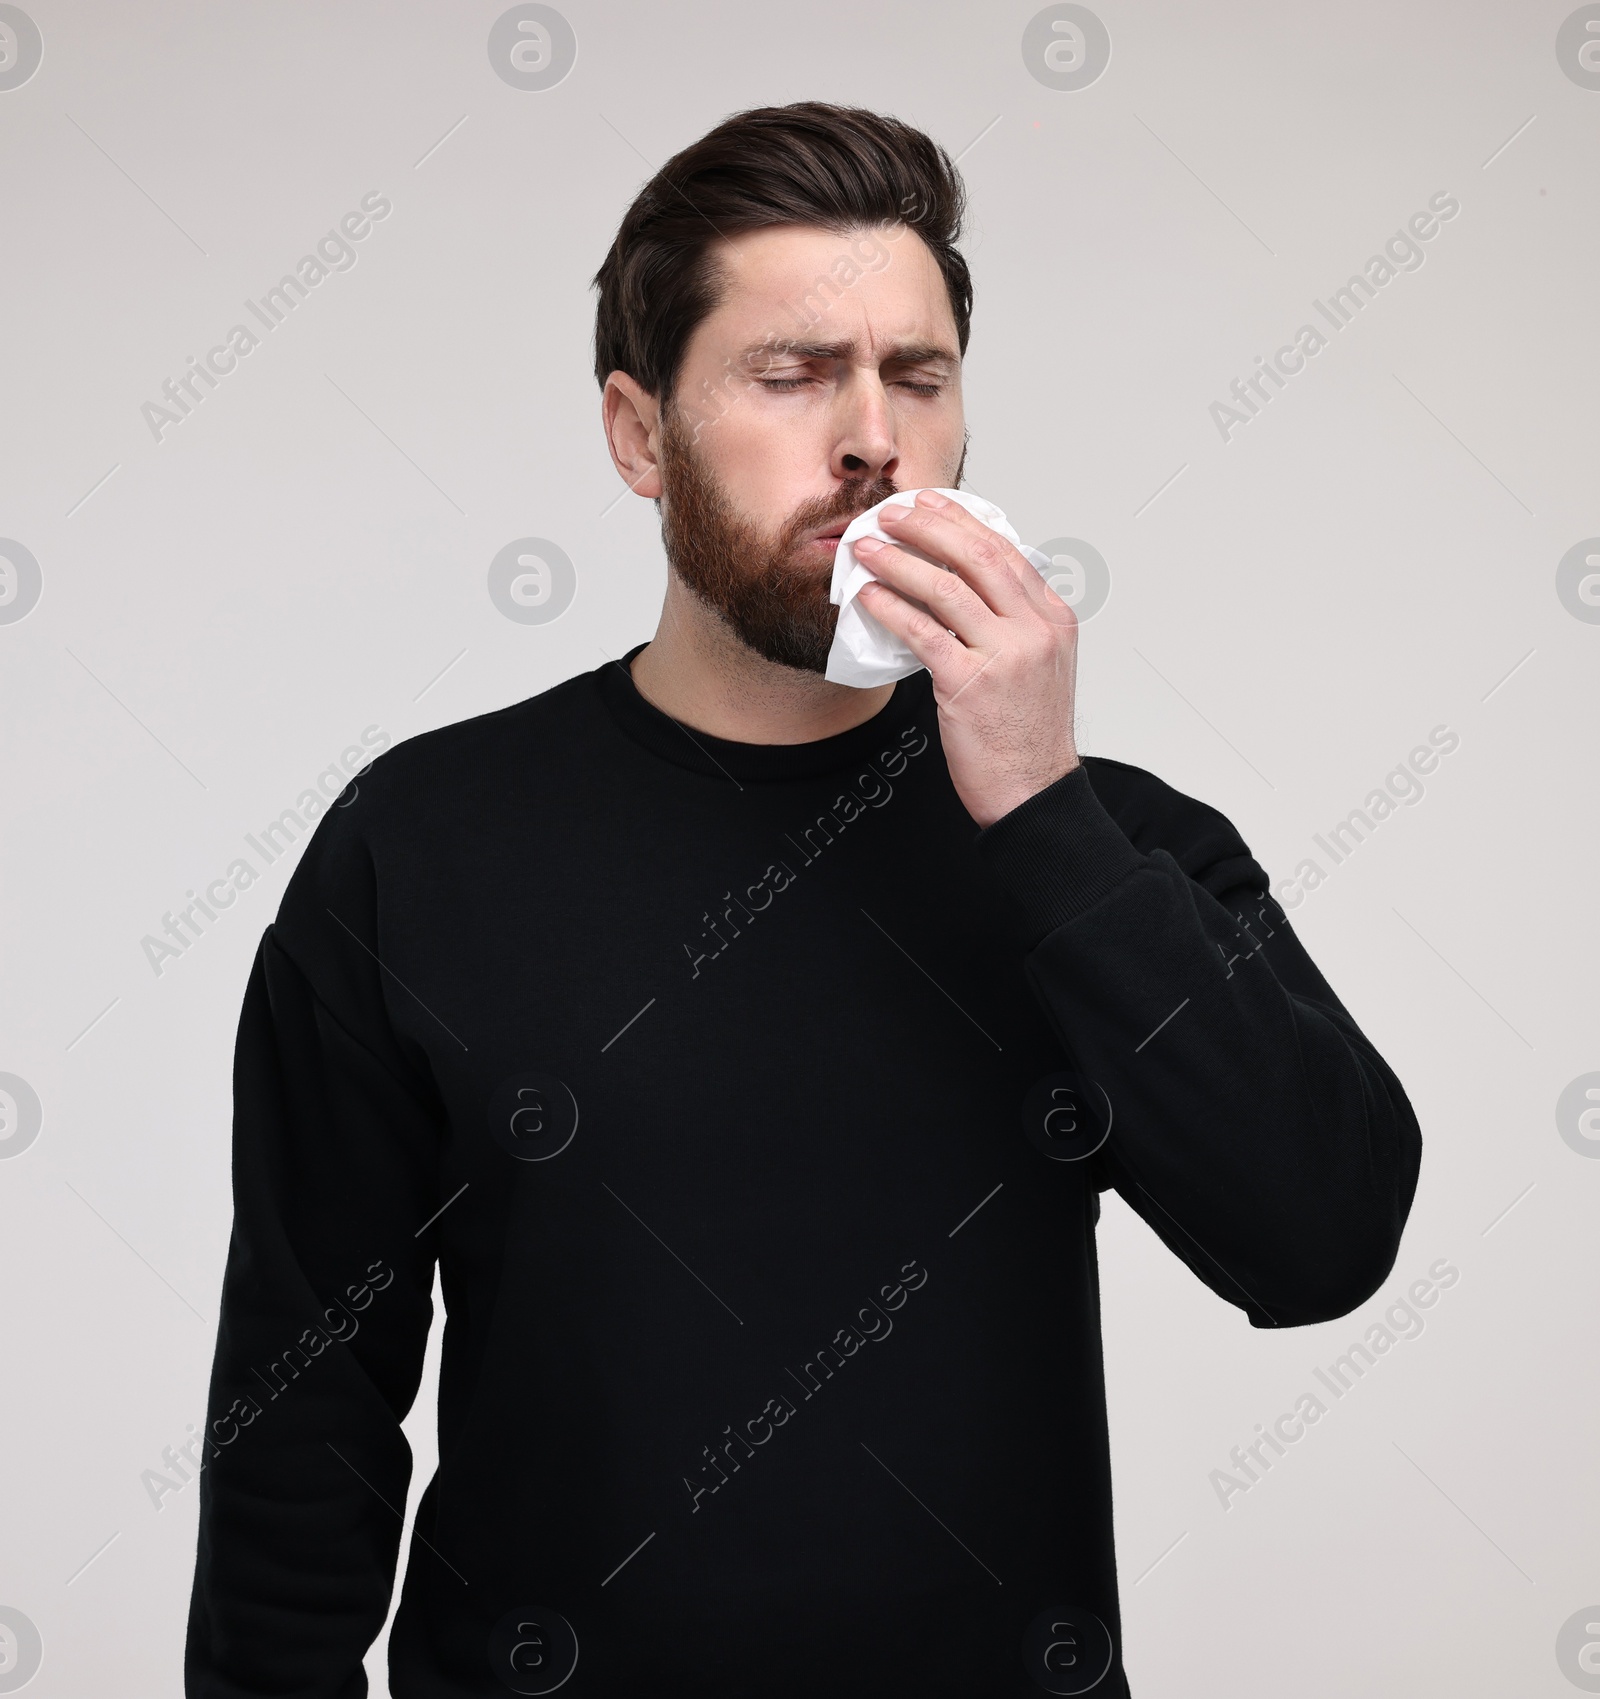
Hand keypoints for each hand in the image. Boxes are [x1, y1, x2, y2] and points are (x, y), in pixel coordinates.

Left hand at [853, 489, 1078, 828]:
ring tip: (867, 551)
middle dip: (926, 527)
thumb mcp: (1037, 665)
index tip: (928, 505)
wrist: (1034, 790)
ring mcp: (1004, 655)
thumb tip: (961, 588)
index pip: (1004, 551)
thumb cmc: (1028, 734)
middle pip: (975, 556)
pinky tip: (868, 598)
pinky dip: (890, 608)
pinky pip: (921, 631)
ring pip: (944, 587)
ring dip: (898, 562)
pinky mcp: (970, 684)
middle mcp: (1034, 629)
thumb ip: (1010, 624)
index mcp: (1053, 618)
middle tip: (890, 516)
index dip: (960, 522)